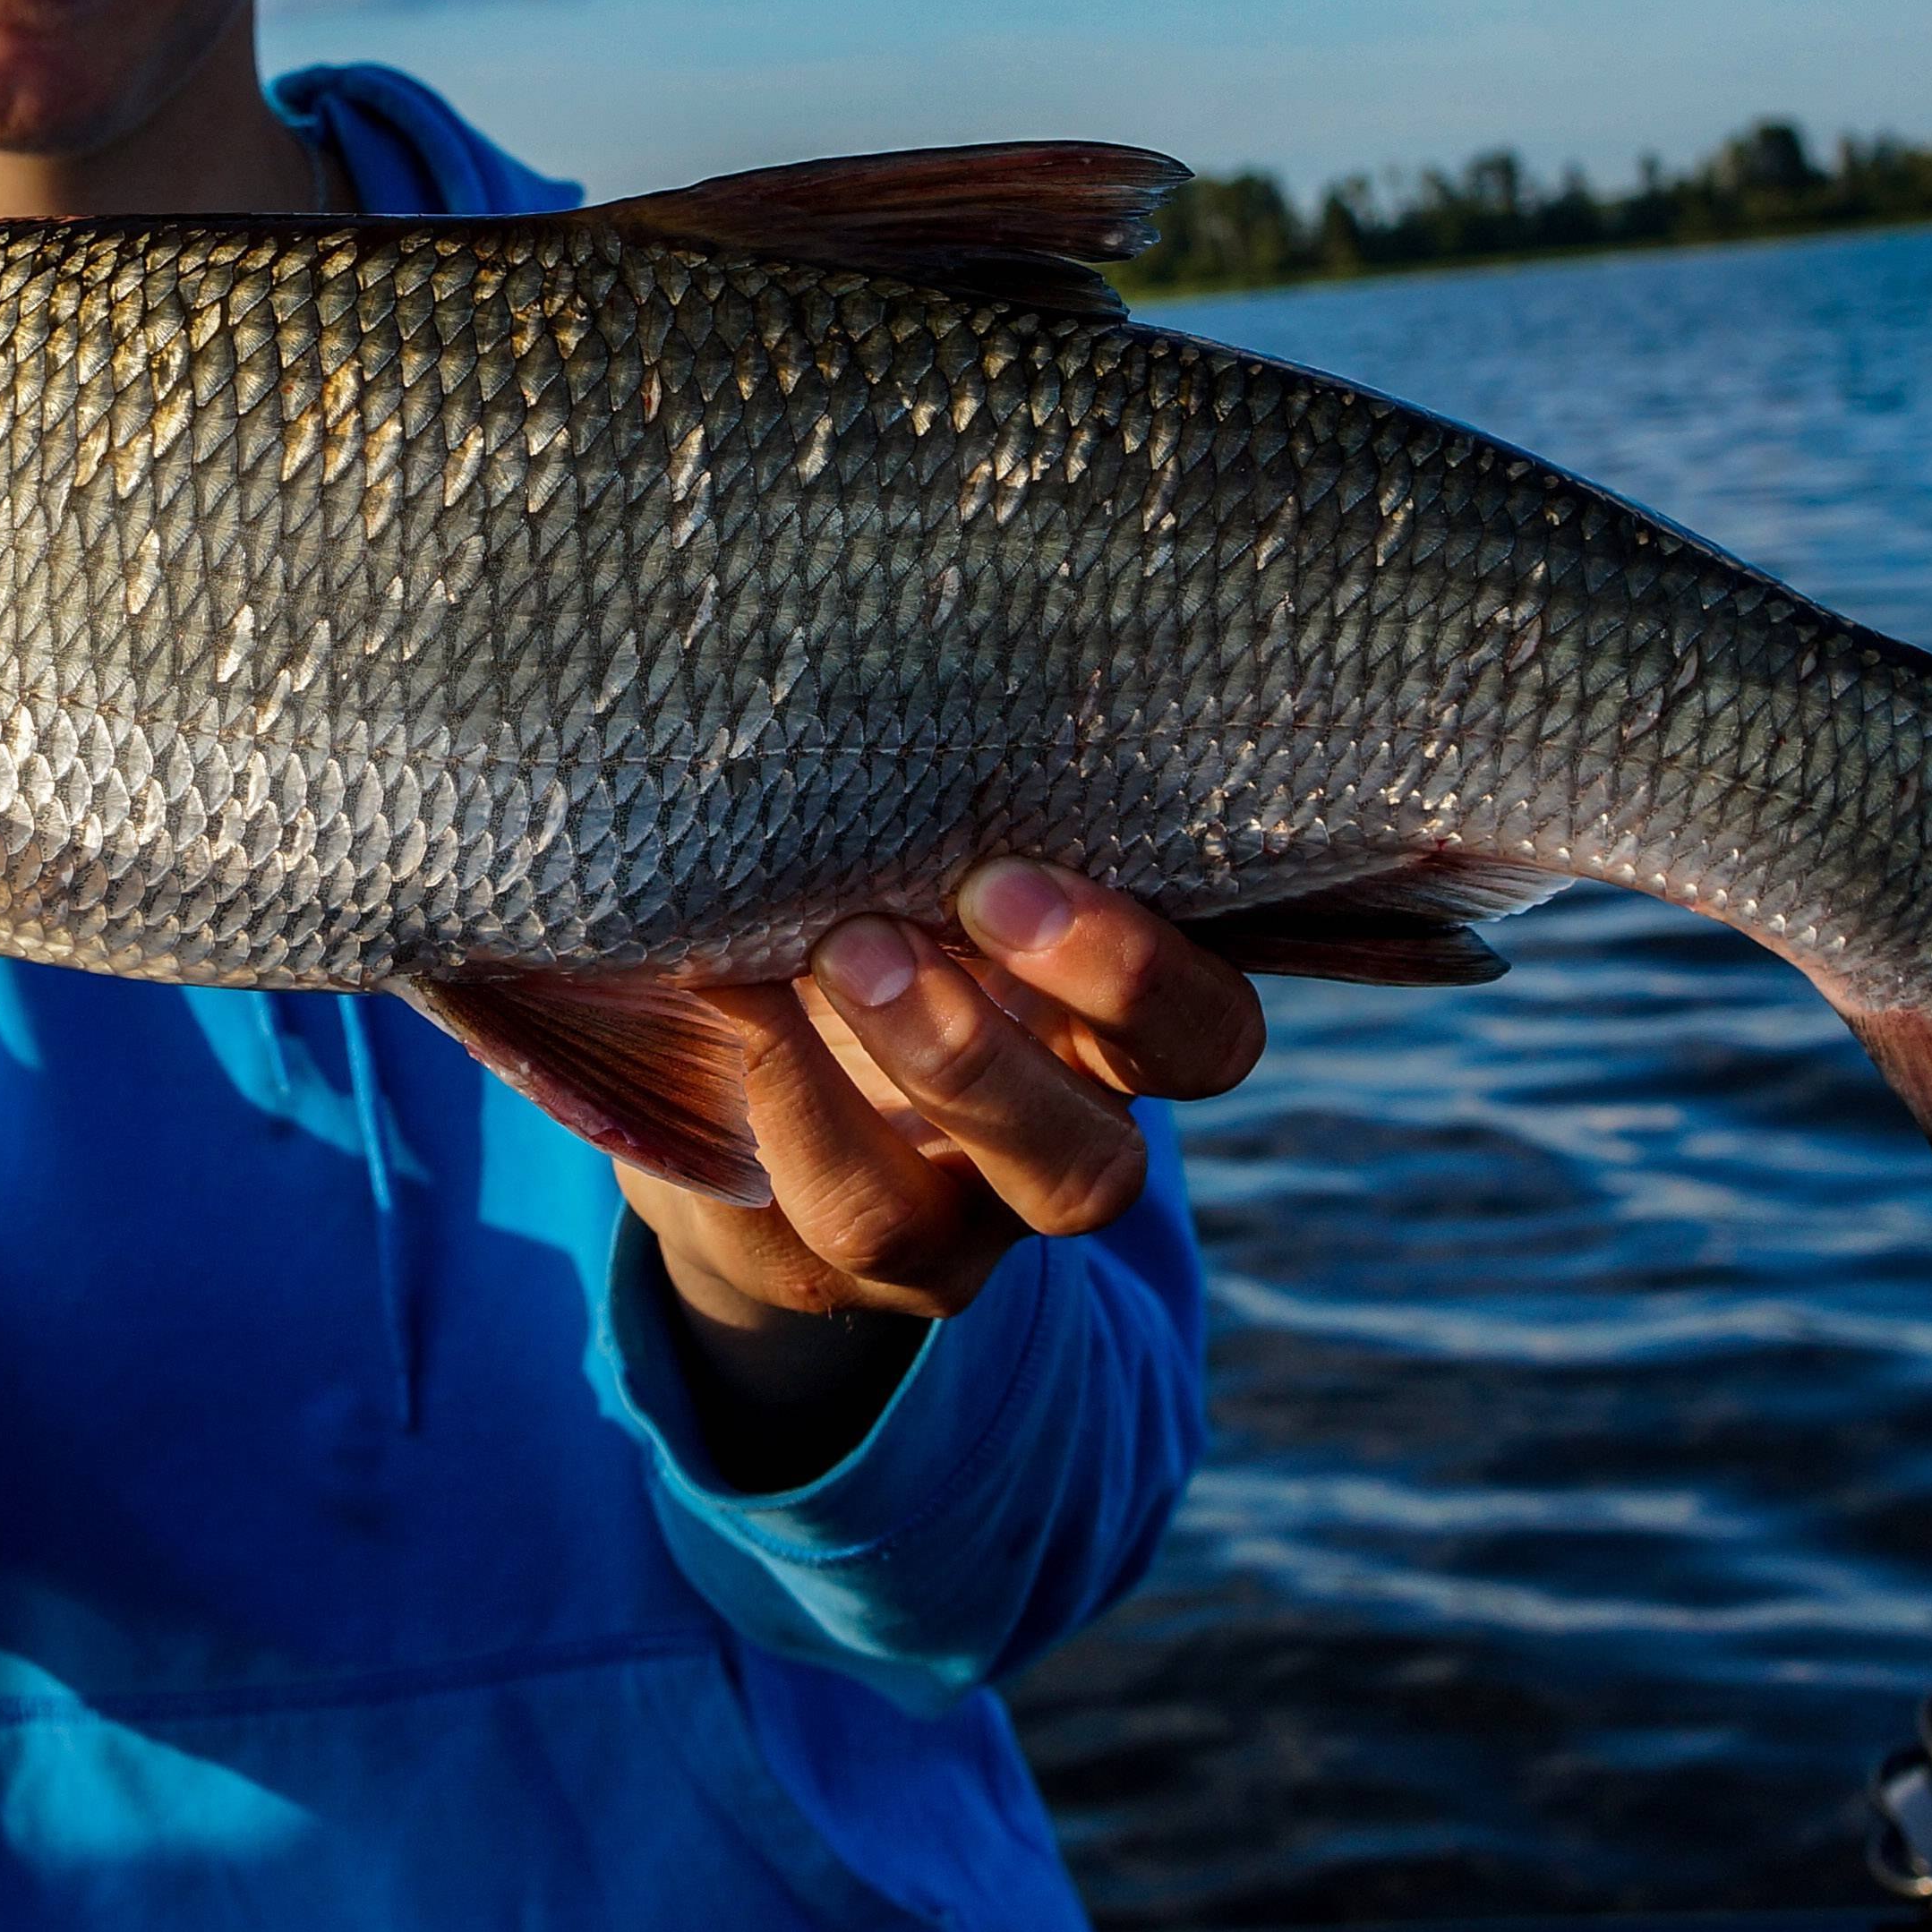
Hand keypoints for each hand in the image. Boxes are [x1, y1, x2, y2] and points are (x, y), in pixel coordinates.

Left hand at [622, 859, 1261, 1488]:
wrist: (734, 1093)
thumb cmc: (860, 917)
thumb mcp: (925, 867)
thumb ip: (952, 816)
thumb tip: (927, 662)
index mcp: (1109, 1040)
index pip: (1205, 1036)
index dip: (1137, 973)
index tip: (1011, 871)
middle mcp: (1055, 1149)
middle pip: (1105, 1167)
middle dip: (1015, 1043)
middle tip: (947, 905)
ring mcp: (958, 1230)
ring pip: (964, 1223)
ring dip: (927, 1068)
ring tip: (837, 947)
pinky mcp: (846, 1268)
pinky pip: (837, 1215)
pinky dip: (783, 1095)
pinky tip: (726, 990)